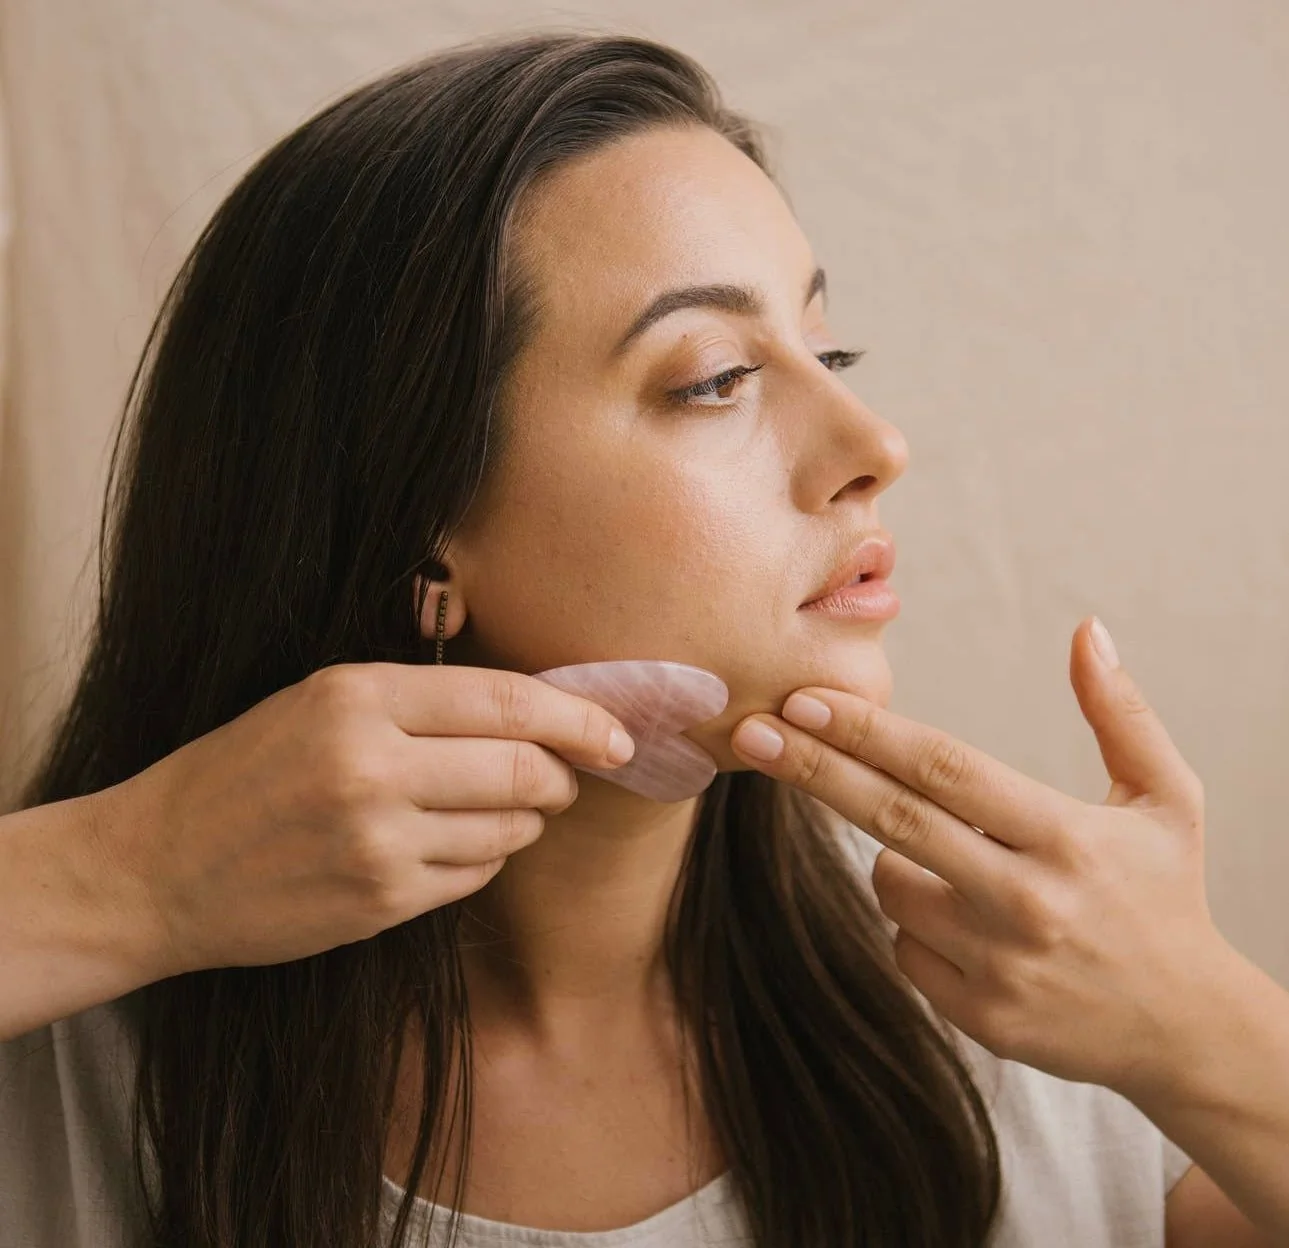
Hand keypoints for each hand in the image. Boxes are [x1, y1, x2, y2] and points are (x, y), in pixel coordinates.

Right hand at [100, 663, 634, 978]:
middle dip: (563, 775)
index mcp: (358, 694)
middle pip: (522, 767)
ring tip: (502, 808)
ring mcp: (376, 840)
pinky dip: (486, 857)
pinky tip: (456, 845)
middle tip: (566, 778)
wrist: (159, 868)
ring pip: (508, 827)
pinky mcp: (379, 901)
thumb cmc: (247, 771)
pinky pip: (475, 875)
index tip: (617, 734)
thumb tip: (535, 711)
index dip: (577, 718)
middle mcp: (371, 764)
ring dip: (525, 818)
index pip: (506, 699)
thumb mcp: (320, 700)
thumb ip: (422, 699)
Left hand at [730, 617, 1229, 1097]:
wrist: (1189, 1031)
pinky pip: (904, 948)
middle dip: (813, 769)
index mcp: (1065, 835)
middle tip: (750, 732)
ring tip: (963, 869)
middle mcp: (1027, 899)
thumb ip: (1121, 713)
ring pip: (890, 886)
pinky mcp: (981, 1017)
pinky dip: (917, 926)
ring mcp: (999, 964)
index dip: (868, 731)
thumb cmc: (1165, 897)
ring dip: (895, 861)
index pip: (945, 768)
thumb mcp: (1167, 799)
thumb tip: (1087, 629)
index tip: (804, 697)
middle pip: (894, 818)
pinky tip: (973, 930)